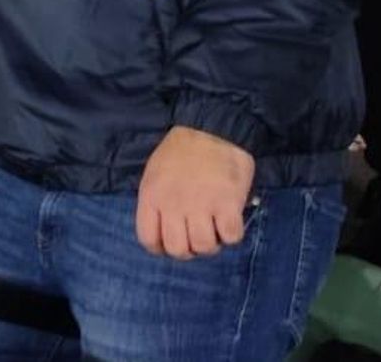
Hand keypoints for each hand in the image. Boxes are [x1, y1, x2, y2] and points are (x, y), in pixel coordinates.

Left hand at [136, 125, 255, 258]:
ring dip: (212, 243)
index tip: (172, 242)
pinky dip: (232, 234)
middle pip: (178, 250)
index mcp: (152, 197)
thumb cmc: (181, 151)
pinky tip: (230, 220)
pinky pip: (231, 236)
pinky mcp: (228, 204)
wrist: (211, 128)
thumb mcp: (155, 174)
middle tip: (197, 236)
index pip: (148, 239)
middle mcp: (173, 205)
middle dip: (189, 250)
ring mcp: (201, 205)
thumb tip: (166, 230)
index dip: (161, 248)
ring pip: (205, 247)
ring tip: (215, 228)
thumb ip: (157, 202)